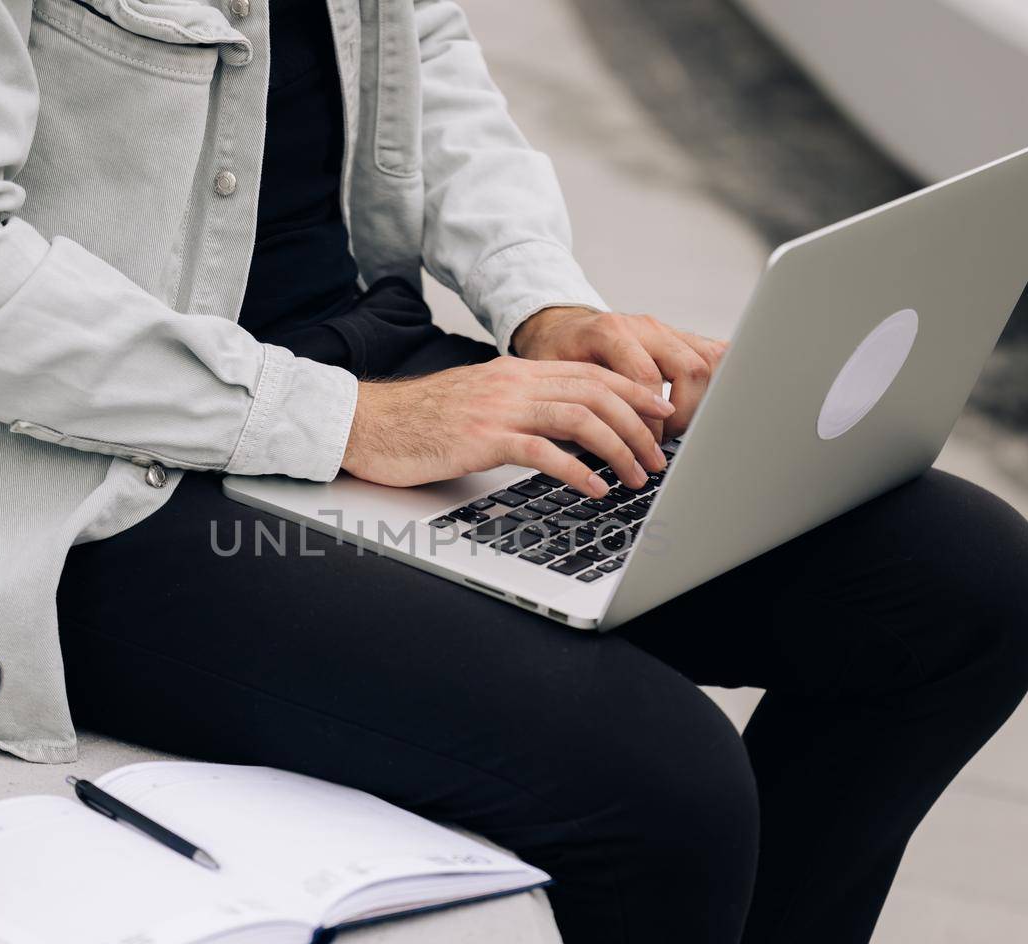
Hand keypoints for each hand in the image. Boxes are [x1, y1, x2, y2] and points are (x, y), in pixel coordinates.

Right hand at [341, 356, 674, 496]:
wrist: (367, 423)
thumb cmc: (419, 422)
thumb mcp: (478, 403)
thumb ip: (518, 407)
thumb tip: (561, 430)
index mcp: (514, 371)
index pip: (590, 374)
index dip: (632, 393)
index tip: (660, 414)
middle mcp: (513, 382)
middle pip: (596, 392)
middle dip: (638, 424)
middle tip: (659, 455)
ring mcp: (499, 408)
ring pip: (580, 418)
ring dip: (618, 449)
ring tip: (636, 476)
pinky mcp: (482, 438)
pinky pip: (544, 451)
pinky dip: (578, 471)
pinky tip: (594, 488)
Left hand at [512, 307, 727, 439]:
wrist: (560, 327)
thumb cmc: (556, 354)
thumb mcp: (554, 376)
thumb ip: (578, 401)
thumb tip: (600, 446)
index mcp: (610, 332)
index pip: (647, 379)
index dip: (649, 420)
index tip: (643, 448)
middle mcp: (643, 327)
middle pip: (689, 368)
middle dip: (683, 415)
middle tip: (662, 442)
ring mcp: (665, 330)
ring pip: (708, 361)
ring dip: (700, 402)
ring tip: (678, 429)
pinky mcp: (678, 337)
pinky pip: (712, 353)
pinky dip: (718, 379)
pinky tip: (709, 404)